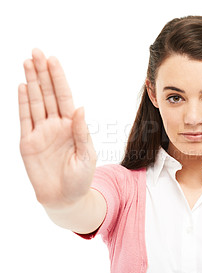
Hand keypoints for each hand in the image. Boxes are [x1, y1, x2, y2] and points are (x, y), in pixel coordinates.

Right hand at [19, 48, 96, 208]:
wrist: (65, 198)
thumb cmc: (81, 177)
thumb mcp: (86, 154)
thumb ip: (81, 131)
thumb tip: (80, 106)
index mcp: (72, 125)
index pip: (63, 96)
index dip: (58, 78)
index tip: (53, 60)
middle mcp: (55, 124)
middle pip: (47, 94)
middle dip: (42, 73)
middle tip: (36, 52)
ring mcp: (40, 132)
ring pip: (34, 102)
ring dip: (31, 82)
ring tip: (27, 62)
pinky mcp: (27, 142)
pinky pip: (23, 119)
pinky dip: (22, 103)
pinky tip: (21, 86)